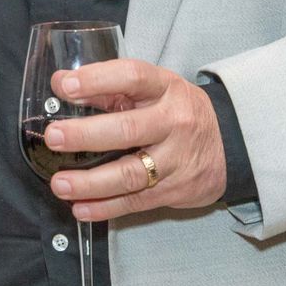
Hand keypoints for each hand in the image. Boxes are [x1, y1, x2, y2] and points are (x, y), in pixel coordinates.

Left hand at [43, 59, 226, 219]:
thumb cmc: (177, 110)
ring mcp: (176, 159)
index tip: (65, 86)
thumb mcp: (152, 89)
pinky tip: (80, 208)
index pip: (132, 77)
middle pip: (127, 130)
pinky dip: (106, 207)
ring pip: (131, 173)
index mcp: (165, 87)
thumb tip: (60, 83)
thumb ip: (108, 87)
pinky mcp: (175, 190)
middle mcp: (173, 122)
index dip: (97, 80)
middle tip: (53, 137)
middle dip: (86, 135)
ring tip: (59, 184)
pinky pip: (136, 201)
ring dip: (91, 182)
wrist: (231, 143)